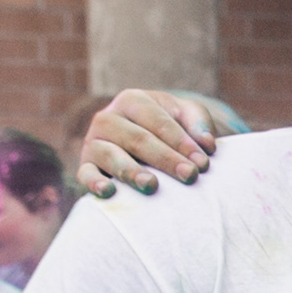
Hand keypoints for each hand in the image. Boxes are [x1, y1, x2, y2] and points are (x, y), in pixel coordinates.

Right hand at [75, 87, 216, 195]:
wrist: (145, 144)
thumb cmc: (170, 129)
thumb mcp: (186, 116)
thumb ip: (198, 123)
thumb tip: (206, 143)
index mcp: (133, 101)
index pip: (159, 122)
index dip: (182, 142)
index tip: (203, 163)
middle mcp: (108, 118)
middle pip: (138, 139)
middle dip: (166, 158)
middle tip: (190, 176)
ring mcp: (94, 142)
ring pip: (111, 155)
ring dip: (132, 171)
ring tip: (151, 185)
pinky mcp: (85, 166)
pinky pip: (85, 174)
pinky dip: (94, 182)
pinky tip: (108, 191)